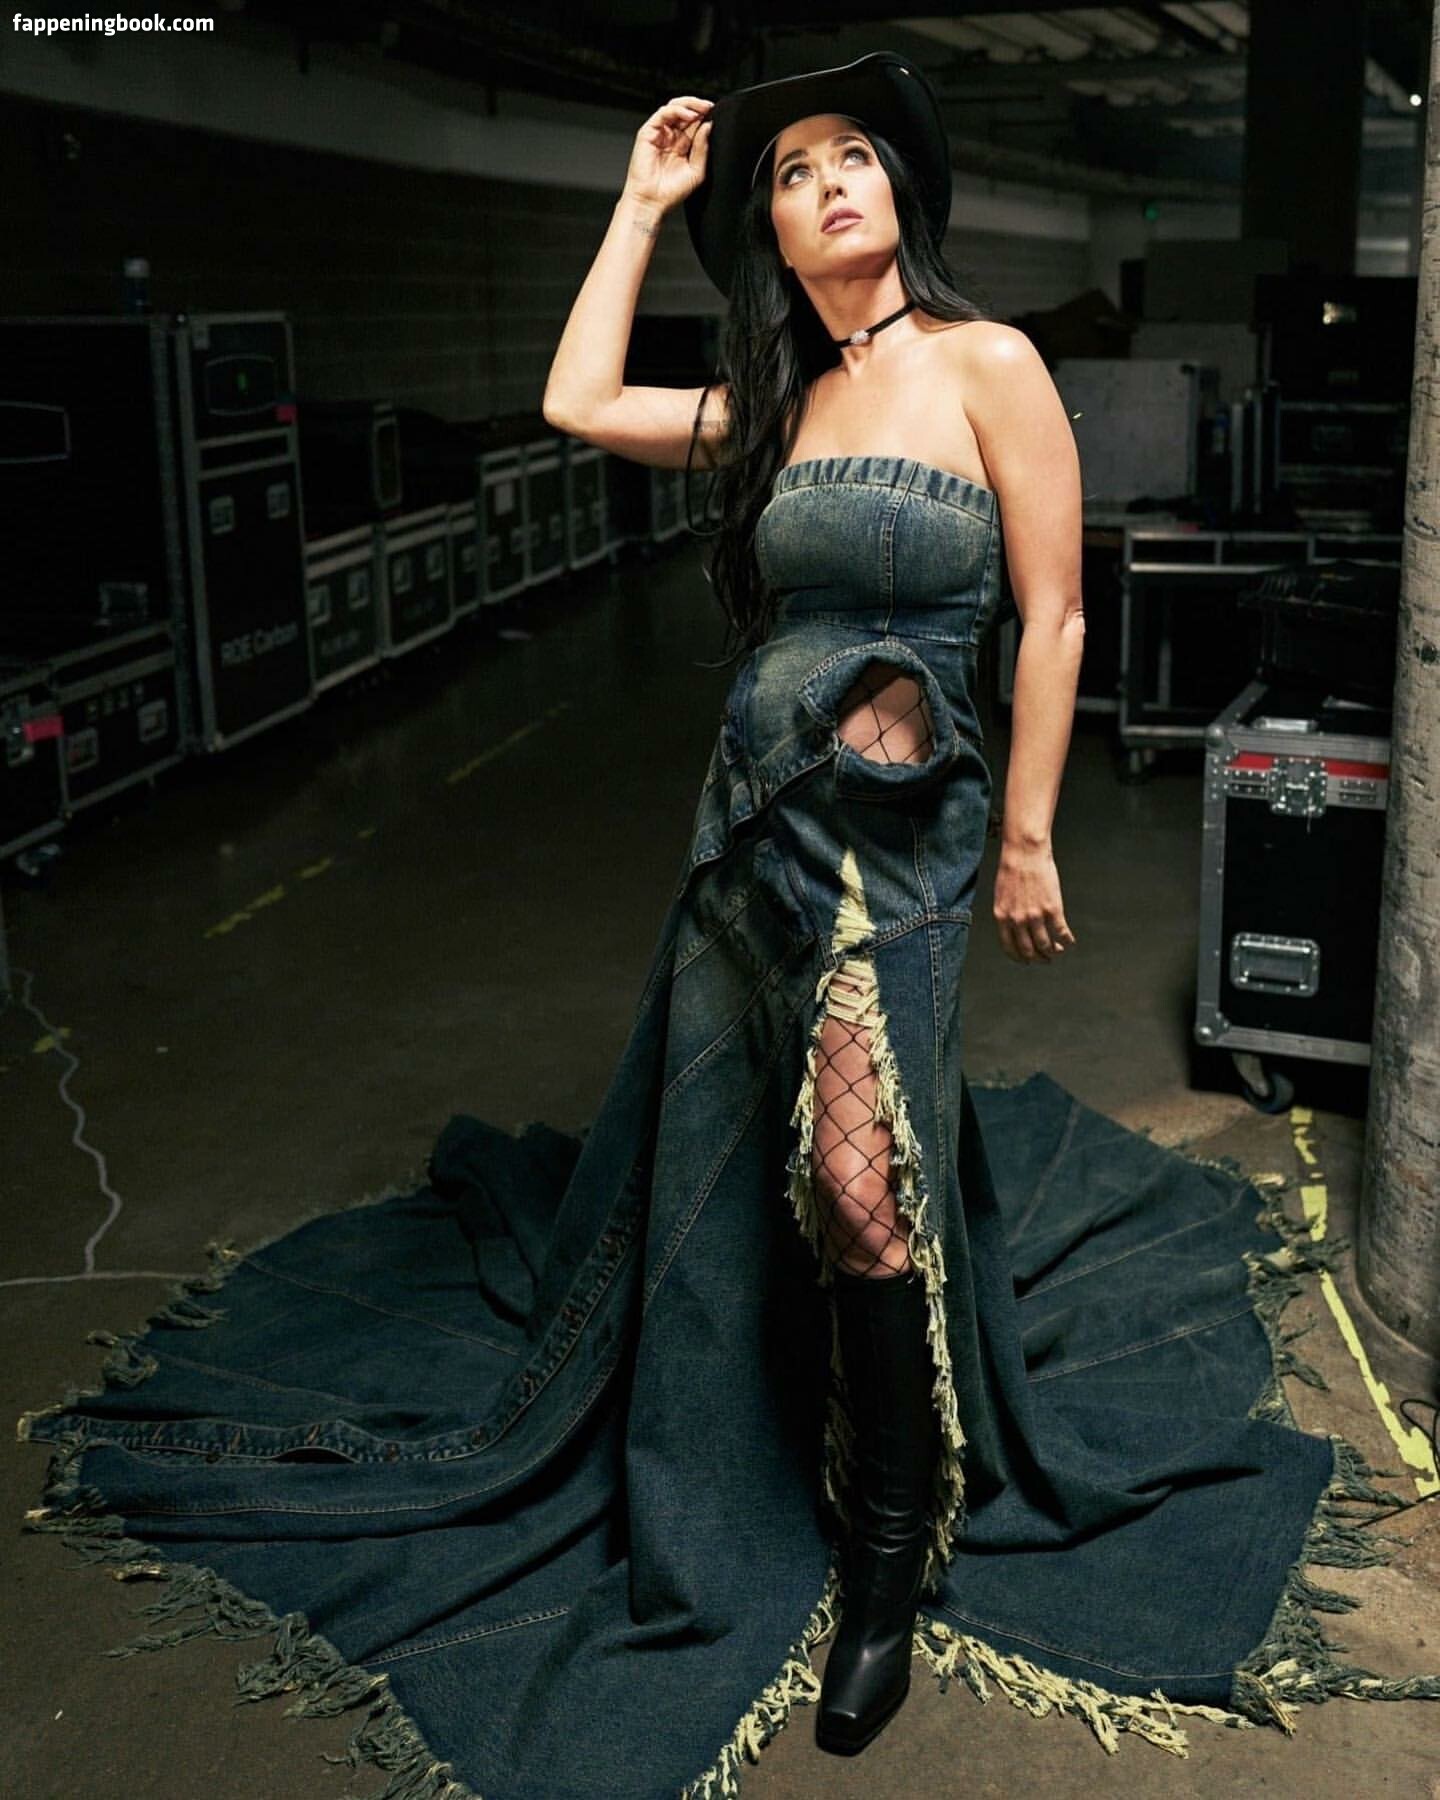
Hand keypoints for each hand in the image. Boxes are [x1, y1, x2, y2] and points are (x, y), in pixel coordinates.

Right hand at [624, 96, 713, 213]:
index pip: (694, 123)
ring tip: (701, 109)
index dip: (704, 116)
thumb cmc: (670, 193)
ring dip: (689, 104)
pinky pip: (663, 113)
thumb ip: (703, 148)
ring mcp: (659, 134)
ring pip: (674, 107)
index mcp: (682, 145)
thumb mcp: (696, 170)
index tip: (716, 113)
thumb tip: (708, 125)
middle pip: (685, 111)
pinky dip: (677, 110)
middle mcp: (671, 137)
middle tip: (709, 107)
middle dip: (698, 106)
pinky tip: (689, 115)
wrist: (651, 202)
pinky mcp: (648, 132)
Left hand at [992, 840, 1076, 964]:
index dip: (1020, 958)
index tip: (1027, 961)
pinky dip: (1067, 940)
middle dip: (1038, 958)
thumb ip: (1006, 913)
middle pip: (1029, 950)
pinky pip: (1061, 932)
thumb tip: (1014, 929)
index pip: (1010, 948)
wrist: (1025, 853)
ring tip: (1058, 950)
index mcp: (1002, 917)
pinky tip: (1070, 941)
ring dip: (1053, 951)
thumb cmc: (1012, 869)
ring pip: (1046, 945)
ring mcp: (1035, 916)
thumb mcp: (1001, 896)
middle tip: (1046, 959)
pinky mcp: (1052, 909)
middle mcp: (1017, 920)